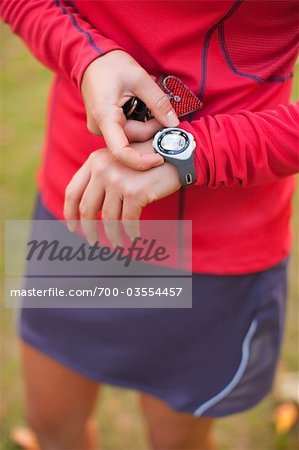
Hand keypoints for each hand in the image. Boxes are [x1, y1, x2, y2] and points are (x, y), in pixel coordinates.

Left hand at [64, 143, 180, 244]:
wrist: (176, 152)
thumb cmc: (148, 159)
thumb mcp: (118, 160)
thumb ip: (102, 176)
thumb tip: (90, 210)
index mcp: (95, 161)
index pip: (73, 191)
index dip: (69, 213)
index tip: (72, 227)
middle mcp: (103, 169)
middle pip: (87, 208)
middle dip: (88, 229)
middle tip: (93, 241)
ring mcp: (118, 180)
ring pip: (108, 219)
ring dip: (113, 235)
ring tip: (117, 243)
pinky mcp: (135, 192)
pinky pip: (129, 221)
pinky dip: (131, 232)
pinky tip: (135, 236)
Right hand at [81, 50, 178, 169]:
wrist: (90, 58)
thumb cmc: (111, 64)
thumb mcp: (139, 78)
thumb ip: (158, 101)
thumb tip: (174, 123)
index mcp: (105, 118)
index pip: (122, 152)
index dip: (142, 161)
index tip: (160, 158)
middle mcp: (99, 128)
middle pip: (133, 140)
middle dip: (150, 128)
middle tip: (162, 109)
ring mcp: (101, 128)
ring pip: (131, 136)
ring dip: (145, 124)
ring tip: (147, 101)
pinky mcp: (105, 126)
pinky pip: (126, 130)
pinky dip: (137, 122)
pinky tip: (140, 106)